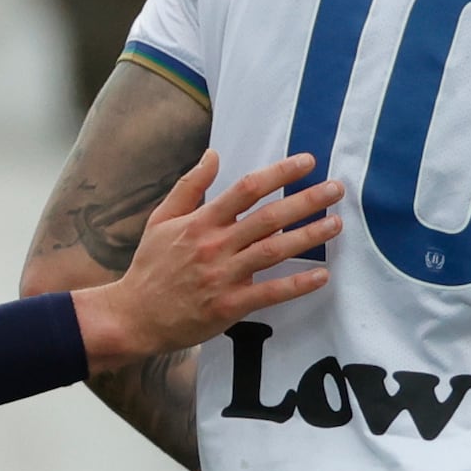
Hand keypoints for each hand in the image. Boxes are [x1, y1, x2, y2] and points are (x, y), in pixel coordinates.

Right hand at [78, 154, 341, 365]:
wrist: (133, 316)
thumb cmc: (150, 266)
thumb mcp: (162, 219)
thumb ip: (189, 186)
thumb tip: (213, 154)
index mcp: (200, 222)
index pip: (246, 189)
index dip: (279, 173)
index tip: (307, 162)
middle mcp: (215, 245)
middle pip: (269, 217)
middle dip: (306, 200)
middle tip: (337, 188)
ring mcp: (223, 276)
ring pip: (274, 251)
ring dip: (309, 236)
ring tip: (336, 224)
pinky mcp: (229, 305)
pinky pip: (270, 292)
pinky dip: (297, 284)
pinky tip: (323, 275)